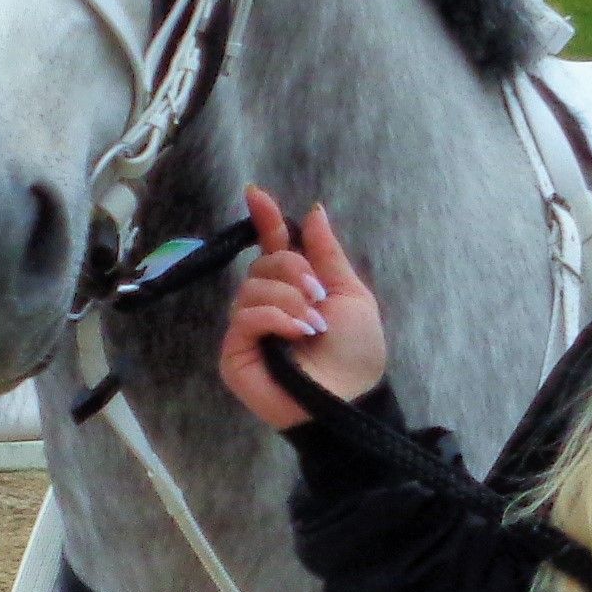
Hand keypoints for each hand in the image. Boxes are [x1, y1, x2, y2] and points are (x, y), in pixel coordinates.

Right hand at [218, 187, 387, 431]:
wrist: (351, 398)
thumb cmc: (356, 352)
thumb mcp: (351, 294)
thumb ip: (328, 254)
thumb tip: (313, 210)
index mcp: (295, 287)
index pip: (272, 246)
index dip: (265, 219)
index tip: (256, 193)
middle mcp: (267, 304)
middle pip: (262, 263)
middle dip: (292, 271)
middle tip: (319, 296)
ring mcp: (248, 329)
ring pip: (252, 288)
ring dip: (289, 300)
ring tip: (313, 325)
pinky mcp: (234, 353)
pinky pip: (245, 316)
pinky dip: (274, 318)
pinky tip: (297, 334)